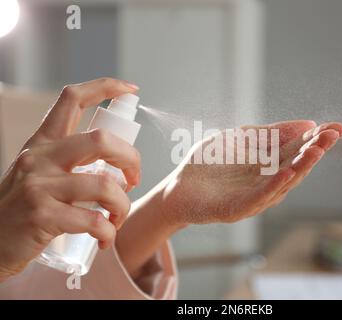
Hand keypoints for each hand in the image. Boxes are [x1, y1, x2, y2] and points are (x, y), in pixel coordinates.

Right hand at [0, 78, 140, 280]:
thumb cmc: (21, 210)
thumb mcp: (37, 174)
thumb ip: (69, 164)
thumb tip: (117, 168)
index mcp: (42, 144)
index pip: (72, 99)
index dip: (105, 87)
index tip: (130, 89)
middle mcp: (39, 158)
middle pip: (101, 140)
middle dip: (131, 159)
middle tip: (134, 180)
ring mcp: (38, 186)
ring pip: (104, 185)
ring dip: (122, 206)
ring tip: (117, 219)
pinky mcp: (41, 216)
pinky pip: (93, 221)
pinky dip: (108, 232)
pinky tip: (104, 238)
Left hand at [161, 120, 341, 224]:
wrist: (177, 187)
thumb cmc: (208, 163)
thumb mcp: (240, 138)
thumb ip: (270, 133)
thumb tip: (307, 123)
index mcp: (268, 164)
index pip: (298, 149)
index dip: (318, 139)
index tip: (338, 127)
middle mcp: (267, 182)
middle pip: (296, 165)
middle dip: (315, 150)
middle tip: (333, 135)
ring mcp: (254, 197)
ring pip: (283, 183)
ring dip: (301, 167)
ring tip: (316, 150)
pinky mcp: (237, 209)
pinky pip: (259, 198)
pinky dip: (274, 186)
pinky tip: (287, 172)